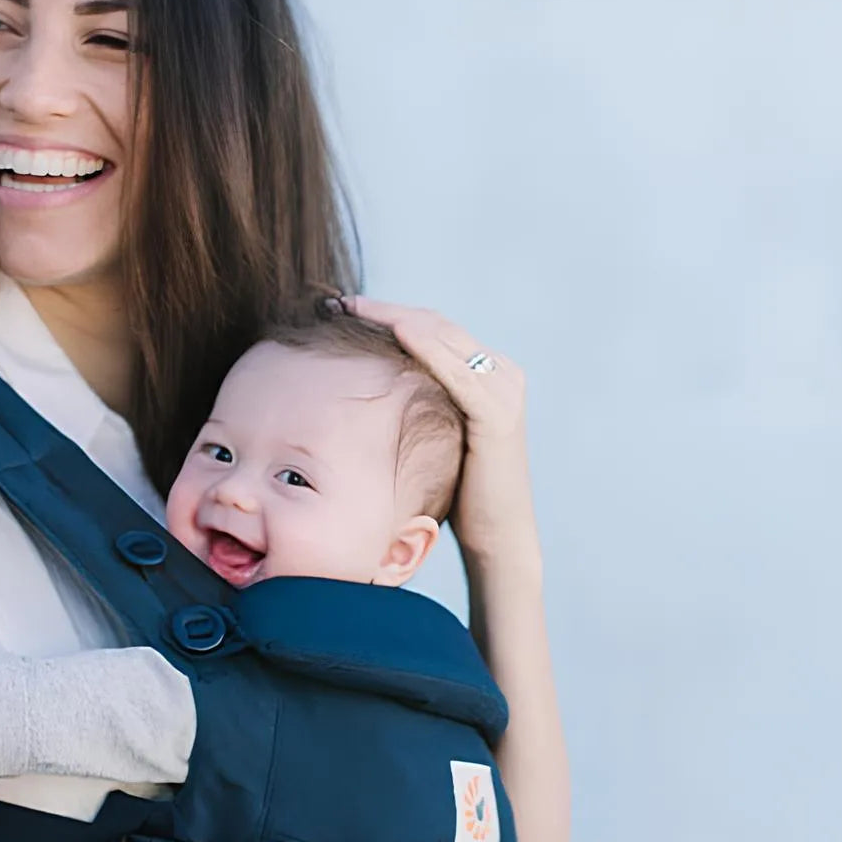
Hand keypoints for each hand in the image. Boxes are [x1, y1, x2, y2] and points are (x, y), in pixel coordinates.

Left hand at [345, 296, 539, 567]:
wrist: (498, 538)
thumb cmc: (461, 495)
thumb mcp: (436, 436)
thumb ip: (419, 405)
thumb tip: (371, 387)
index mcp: (488, 373)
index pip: (432, 328)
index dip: (387, 313)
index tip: (343, 307)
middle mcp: (501, 373)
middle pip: (434, 324)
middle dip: (384, 310)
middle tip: (338, 302)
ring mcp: (502, 390)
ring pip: (443, 338)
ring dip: (395, 319)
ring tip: (352, 309)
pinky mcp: (497, 414)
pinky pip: (457, 372)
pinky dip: (426, 347)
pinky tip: (395, 332)